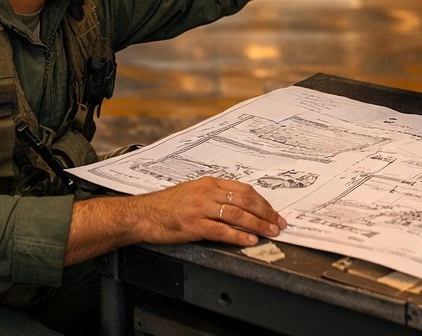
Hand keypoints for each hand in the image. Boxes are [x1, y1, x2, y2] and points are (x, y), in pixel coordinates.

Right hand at [130, 177, 284, 247]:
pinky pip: (221, 230)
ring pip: (236, 214)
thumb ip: (214, 197)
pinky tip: (249, 240)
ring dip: (257, 224)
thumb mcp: (192, 193)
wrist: (143, 214)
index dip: (262, 202)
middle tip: (278, 223)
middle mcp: (206, 192)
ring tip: (270, 232)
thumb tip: (239, 207)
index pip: (243, 189)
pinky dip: (238, 236)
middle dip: (265, 213)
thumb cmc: (166, 206)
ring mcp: (200, 208)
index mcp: (208, 183)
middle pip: (244, 200)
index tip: (273, 212)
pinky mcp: (194, 225)